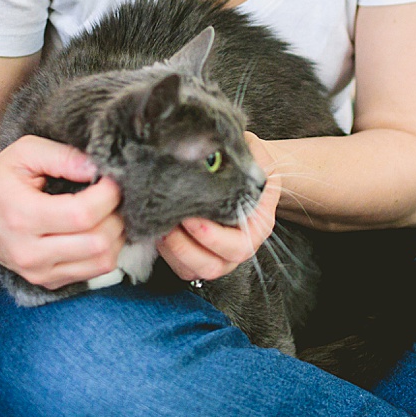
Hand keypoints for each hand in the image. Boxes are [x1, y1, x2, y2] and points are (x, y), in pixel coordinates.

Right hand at [0, 135, 124, 289]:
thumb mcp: (22, 153)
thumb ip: (60, 155)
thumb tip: (96, 168)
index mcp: (21, 216)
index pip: (82, 215)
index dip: (109, 195)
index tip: (112, 178)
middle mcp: (29, 253)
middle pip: (98, 242)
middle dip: (117, 214)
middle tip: (114, 194)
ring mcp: (39, 273)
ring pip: (103, 262)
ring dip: (117, 235)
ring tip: (109, 211)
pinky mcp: (48, 283)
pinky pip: (95, 272)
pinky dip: (106, 249)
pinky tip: (98, 228)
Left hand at [156, 132, 279, 283]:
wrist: (244, 168)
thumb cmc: (249, 160)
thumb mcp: (254, 152)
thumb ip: (241, 154)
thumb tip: (211, 145)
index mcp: (257, 227)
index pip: (237, 247)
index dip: (211, 237)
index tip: (190, 216)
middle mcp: (240, 247)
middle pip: (213, 266)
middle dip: (185, 247)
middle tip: (168, 221)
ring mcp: (218, 255)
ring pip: (194, 271)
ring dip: (173, 252)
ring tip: (160, 224)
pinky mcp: (198, 256)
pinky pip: (181, 267)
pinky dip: (166, 254)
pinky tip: (158, 228)